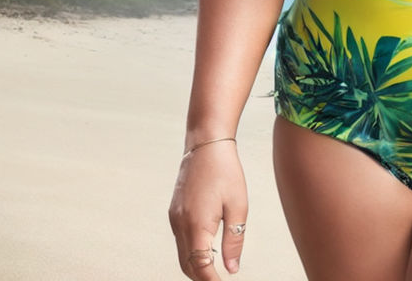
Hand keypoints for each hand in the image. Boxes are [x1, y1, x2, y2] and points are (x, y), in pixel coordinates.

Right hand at [169, 140, 248, 278]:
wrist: (206, 144)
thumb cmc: (225, 171)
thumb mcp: (238, 206)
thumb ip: (234, 240)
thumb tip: (232, 268)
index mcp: (197, 224)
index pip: (201, 266)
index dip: (211, 280)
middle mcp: (181, 224)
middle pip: (188, 265)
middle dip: (202, 277)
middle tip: (218, 279)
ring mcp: (174, 218)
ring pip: (182, 254)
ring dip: (196, 266)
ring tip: (214, 270)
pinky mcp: (174, 211)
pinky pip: (180, 240)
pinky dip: (191, 251)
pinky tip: (206, 248)